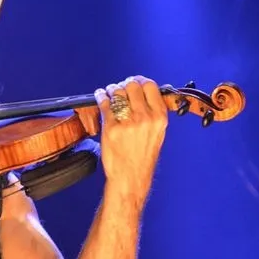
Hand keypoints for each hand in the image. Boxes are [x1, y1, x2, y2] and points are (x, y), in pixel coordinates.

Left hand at [93, 75, 168, 206]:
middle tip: (120, 87)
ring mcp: (127, 123)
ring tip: (109, 92)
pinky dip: (100, 96)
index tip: (134, 82)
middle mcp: (145, 118)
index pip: (150, 86)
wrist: (130, 176)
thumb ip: (152, 113)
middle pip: (132, 86)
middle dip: (124, 84)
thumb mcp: (157, 133)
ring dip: (112, 89)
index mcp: (159, 118)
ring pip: (117, 92)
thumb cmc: (142, 157)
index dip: (140, 81)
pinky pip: (104, 104)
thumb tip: (142, 93)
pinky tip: (100, 95)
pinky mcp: (111, 128)